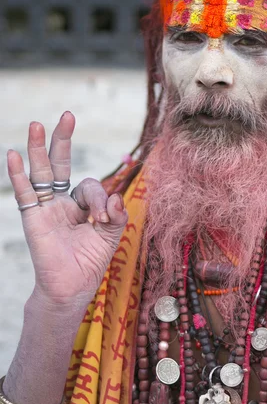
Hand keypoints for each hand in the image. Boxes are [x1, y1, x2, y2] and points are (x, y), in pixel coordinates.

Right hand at [7, 111, 127, 306]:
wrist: (72, 288)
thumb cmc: (89, 262)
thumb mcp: (112, 235)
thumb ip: (117, 215)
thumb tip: (117, 198)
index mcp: (80, 204)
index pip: (90, 186)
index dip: (100, 199)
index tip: (103, 219)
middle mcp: (61, 201)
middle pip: (60, 164)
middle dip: (63, 140)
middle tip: (68, 115)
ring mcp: (46, 208)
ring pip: (40, 173)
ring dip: (39, 149)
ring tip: (36, 125)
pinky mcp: (34, 218)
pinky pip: (25, 193)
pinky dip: (18, 174)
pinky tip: (12, 155)